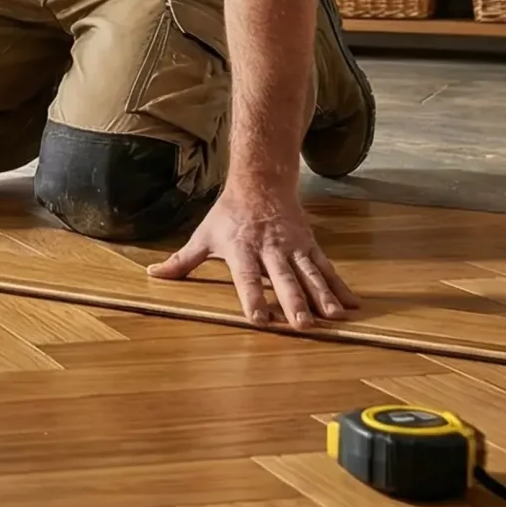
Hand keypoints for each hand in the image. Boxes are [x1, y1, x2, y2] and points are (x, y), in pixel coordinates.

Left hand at [146, 180, 358, 329]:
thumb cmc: (229, 214)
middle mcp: (270, 250)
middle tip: (304, 325)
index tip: (260, 320)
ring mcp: (294, 247)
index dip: (252, 298)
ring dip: (323, 296)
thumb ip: (181, 260)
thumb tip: (153, 275)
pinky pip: (326, 267)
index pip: (246, 278)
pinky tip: (352, 305)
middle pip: (283, 278)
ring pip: (310, 274)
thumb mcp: (203, 235)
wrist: (261, 181)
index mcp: (242, 249)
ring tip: (334, 318)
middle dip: (294, 302)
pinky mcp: (310, 245)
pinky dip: (340, 286)